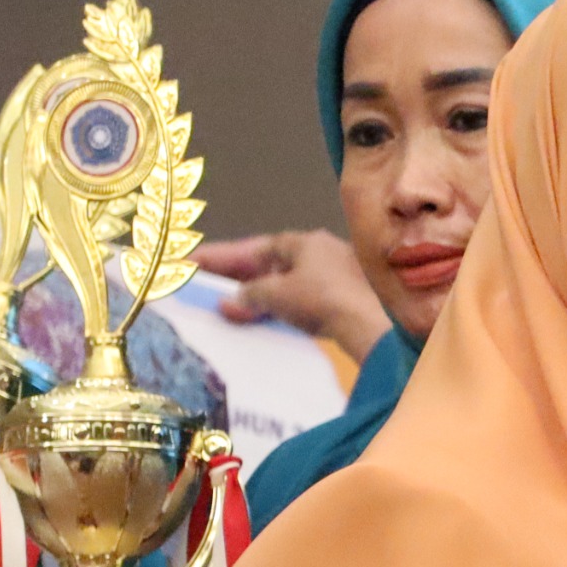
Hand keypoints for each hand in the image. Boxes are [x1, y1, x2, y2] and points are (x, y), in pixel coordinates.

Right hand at [192, 231, 386, 354]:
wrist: (374, 324)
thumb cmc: (321, 299)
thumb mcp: (277, 294)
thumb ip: (251, 295)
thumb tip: (233, 301)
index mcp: (302, 242)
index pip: (253, 248)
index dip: (221, 257)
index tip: (191, 263)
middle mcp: (321, 252)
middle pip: (270, 265)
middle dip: (237, 278)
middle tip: (204, 287)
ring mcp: (337, 275)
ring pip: (287, 284)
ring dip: (257, 296)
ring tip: (228, 309)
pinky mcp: (347, 300)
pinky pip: (304, 300)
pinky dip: (281, 308)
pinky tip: (266, 321)